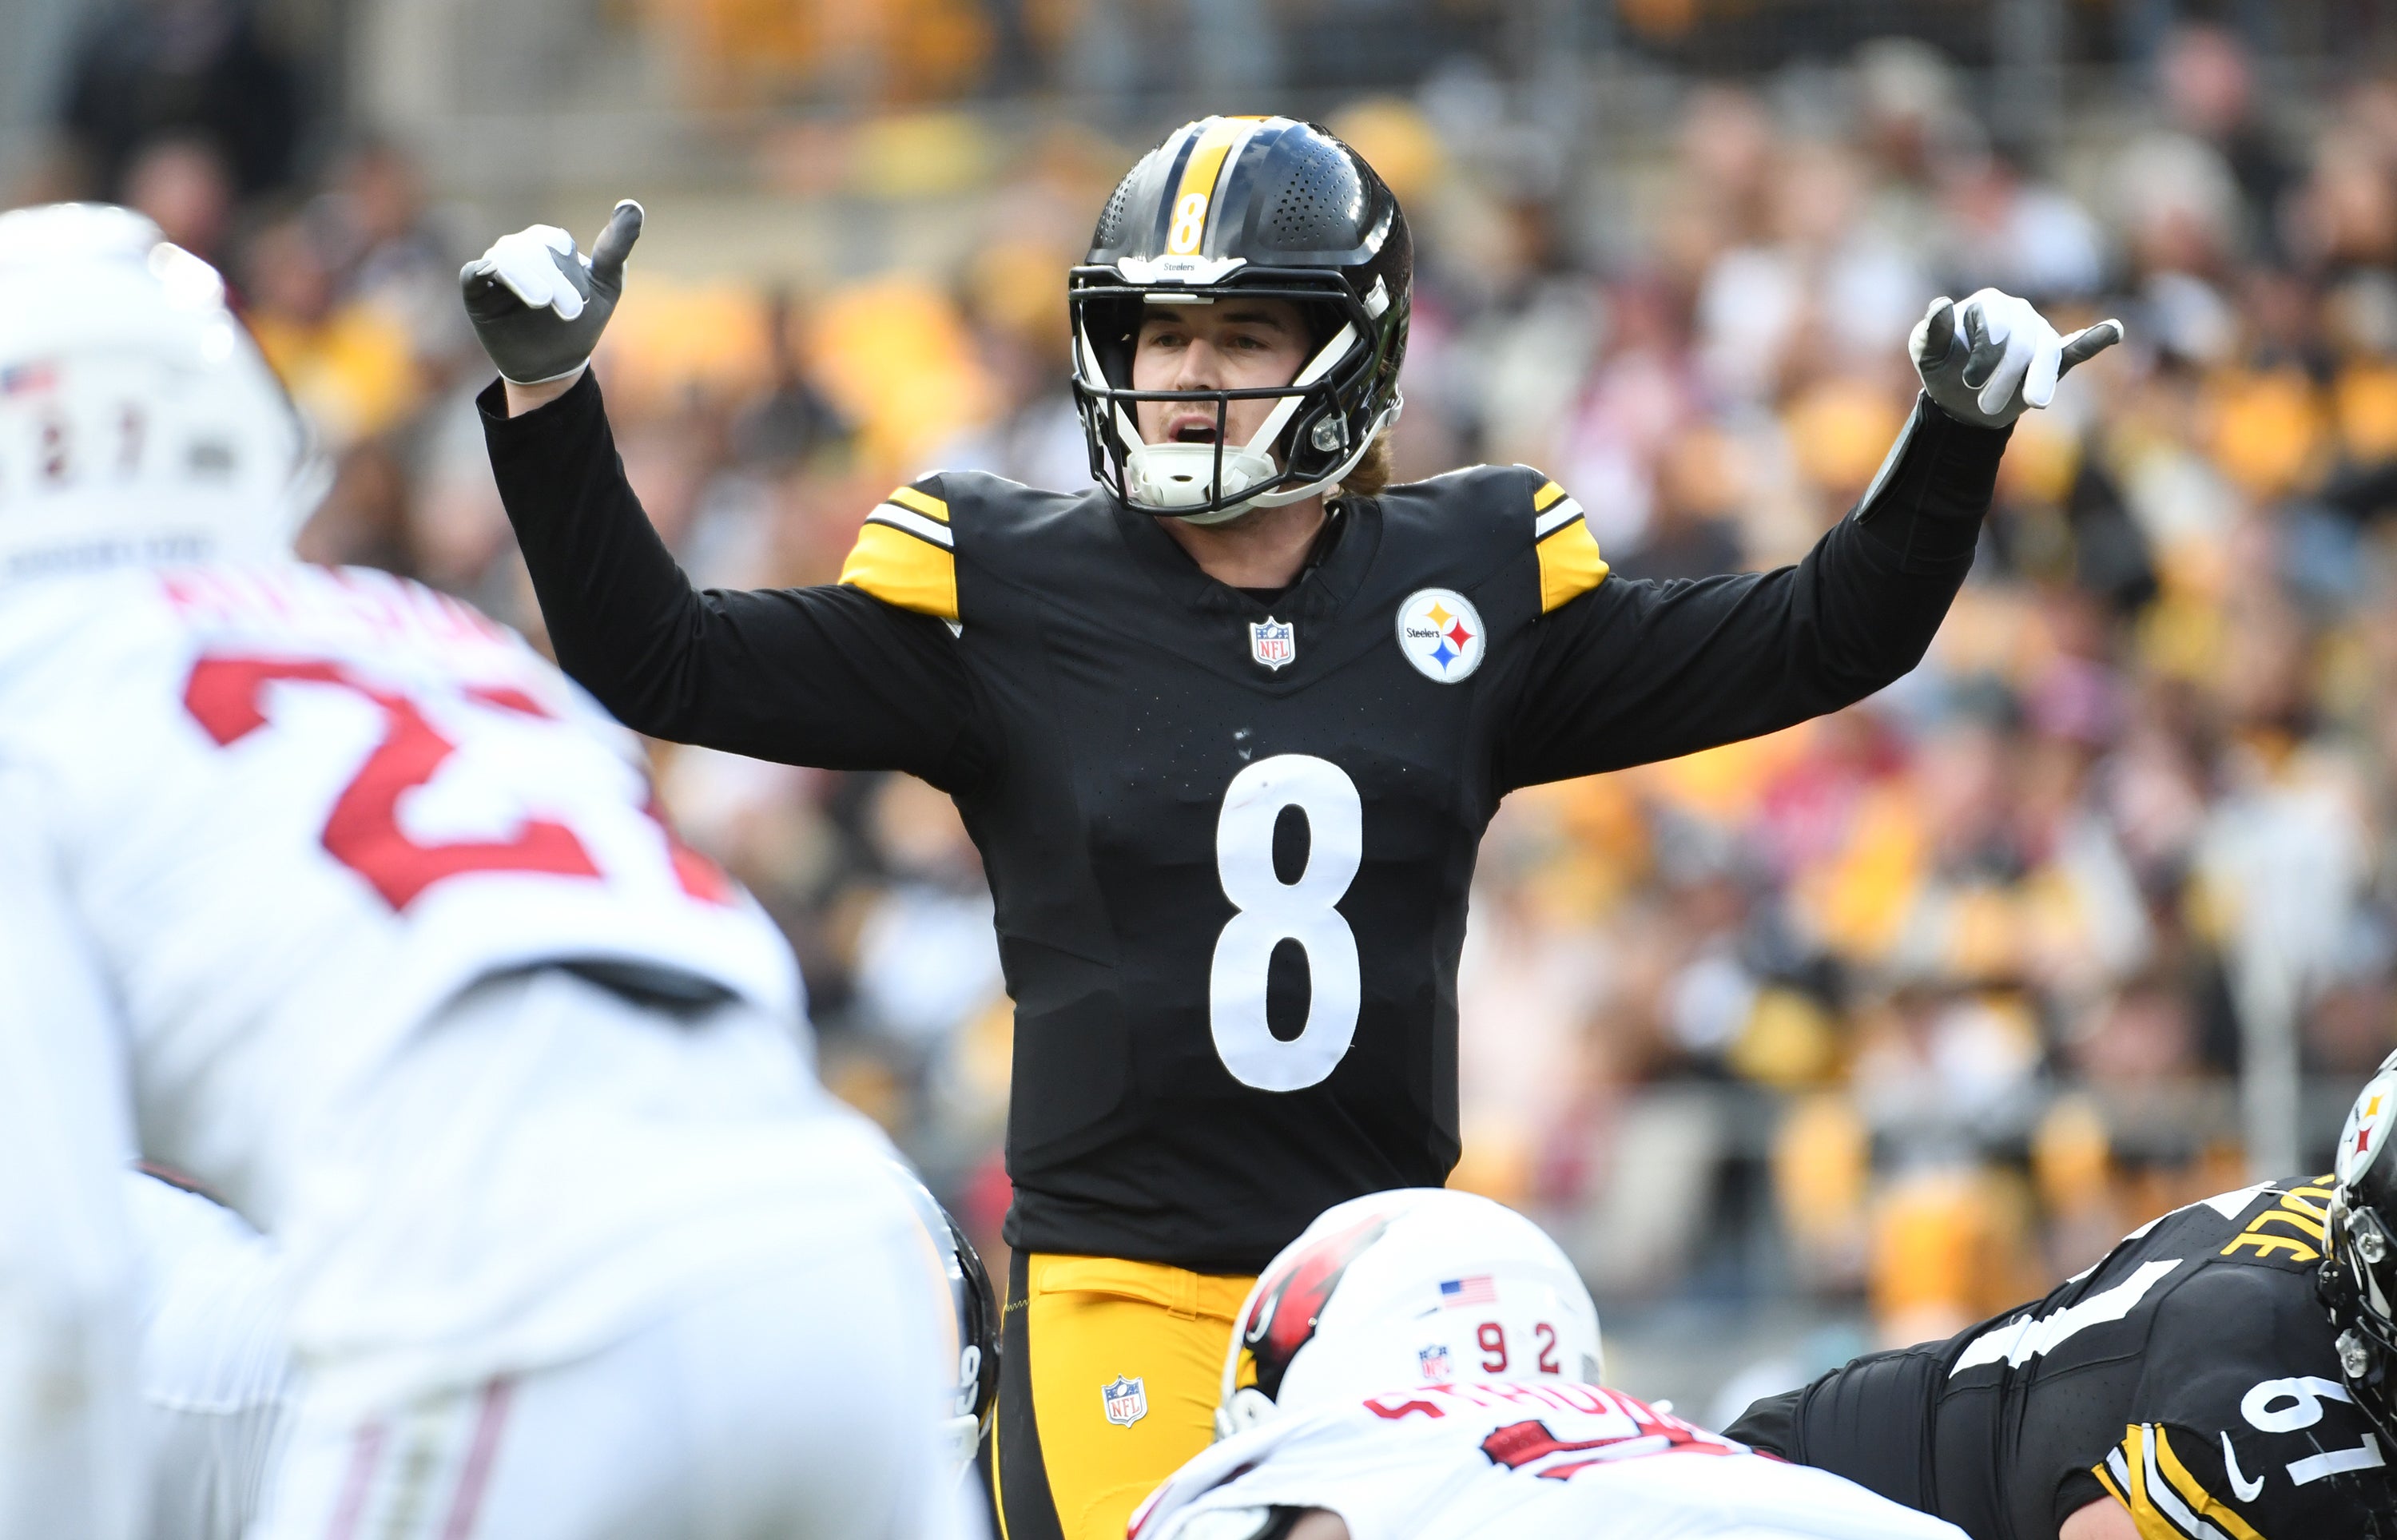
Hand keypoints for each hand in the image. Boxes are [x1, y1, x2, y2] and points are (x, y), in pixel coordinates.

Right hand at [459, 200, 643, 386]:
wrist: (554, 364)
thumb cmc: (581, 322)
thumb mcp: (606, 285)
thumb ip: (616, 247)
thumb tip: (632, 206)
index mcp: (548, 243)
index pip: (555, 244)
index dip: (569, 271)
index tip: (584, 302)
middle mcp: (519, 249)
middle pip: (530, 250)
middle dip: (553, 280)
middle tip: (572, 311)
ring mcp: (496, 267)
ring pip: (505, 259)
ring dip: (526, 279)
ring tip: (542, 302)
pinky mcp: (475, 290)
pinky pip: (472, 273)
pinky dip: (480, 271)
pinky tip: (491, 272)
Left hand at [1909, 288, 2122, 429]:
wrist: (1960, 402)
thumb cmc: (1942, 369)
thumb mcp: (1927, 354)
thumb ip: (1932, 332)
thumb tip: (1940, 305)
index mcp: (1988, 304)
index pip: (1995, 324)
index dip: (1985, 353)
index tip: (1970, 382)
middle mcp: (2018, 312)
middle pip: (2023, 341)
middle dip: (2006, 375)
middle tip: (1986, 406)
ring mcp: (2040, 333)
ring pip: (2048, 352)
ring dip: (2039, 379)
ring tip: (2034, 405)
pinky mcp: (2056, 357)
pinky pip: (2078, 346)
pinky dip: (2097, 338)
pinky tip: (2115, 330)